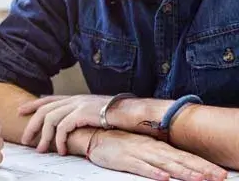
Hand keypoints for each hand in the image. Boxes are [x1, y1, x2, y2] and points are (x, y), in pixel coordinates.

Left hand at [19, 94, 110, 153]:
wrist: (129, 111)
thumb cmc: (114, 115)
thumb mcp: (92, 112)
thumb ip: (78, 115)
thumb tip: (68, 127)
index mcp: (74, 98)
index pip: (48, 99)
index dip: (32, 104)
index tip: (20, 111)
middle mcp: (73, 99)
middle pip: (44, 110)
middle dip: (32, 125)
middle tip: (25, 139)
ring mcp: (77, 105)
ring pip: (50, 119)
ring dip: (44, 136)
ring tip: (41, 149)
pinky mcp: (81, 113)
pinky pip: (63, 127)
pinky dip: (59, 140)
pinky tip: (60, 150)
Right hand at [88, 130, 226, 180]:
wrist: (94, 136)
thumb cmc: (119, 143)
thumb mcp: (144, 148)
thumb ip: (161, 156)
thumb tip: (181, 166)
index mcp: (157, 146)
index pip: (185, 156)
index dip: (203, 164)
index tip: (219, 173)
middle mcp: (151, 148)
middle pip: (180, 160)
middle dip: (200, 169)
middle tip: (218, 177)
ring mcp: (138, 153)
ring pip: (164, 163)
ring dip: (182, 171)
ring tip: (199, 179)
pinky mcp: (125, 159)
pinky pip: (140, 167)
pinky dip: (152, 172)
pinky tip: (163, 177)